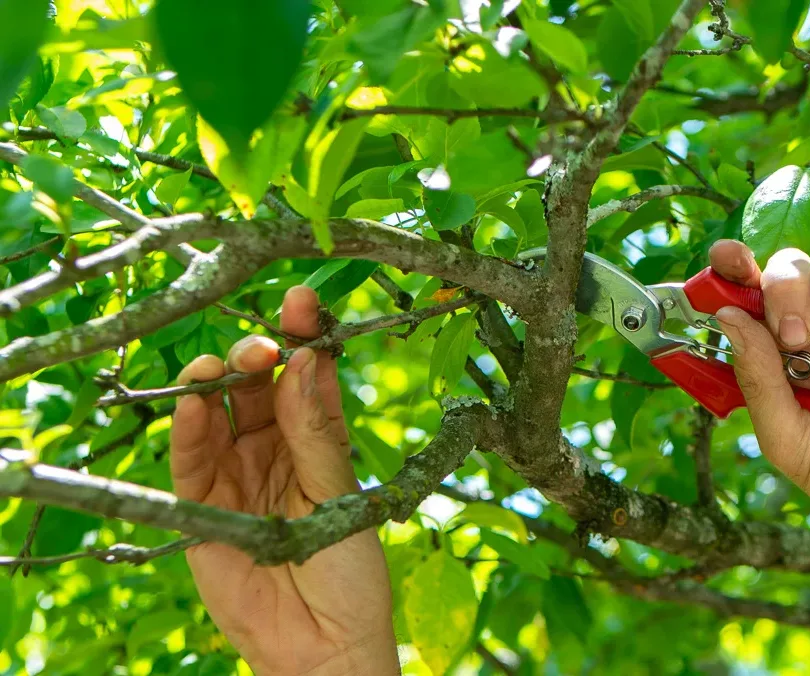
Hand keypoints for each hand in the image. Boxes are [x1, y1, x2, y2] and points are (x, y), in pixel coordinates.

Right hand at [170, 286, 398, 674]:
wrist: (324, 642)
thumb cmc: (349, 571)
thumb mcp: (341, 493)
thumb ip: (315, 431)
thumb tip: (305, 359)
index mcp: (319, 439)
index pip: (307, 376)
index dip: (304, 336)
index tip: (303, 301)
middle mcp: (276, 448)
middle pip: (258, 386)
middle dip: (259, 354)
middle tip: (268, 344)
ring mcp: (238, 473)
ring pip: (219, 411)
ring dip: (219, 380)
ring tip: (231, 364)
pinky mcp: (204, 504)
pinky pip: (191, 456)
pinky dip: (190, 424)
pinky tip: (196, 397)